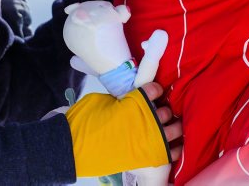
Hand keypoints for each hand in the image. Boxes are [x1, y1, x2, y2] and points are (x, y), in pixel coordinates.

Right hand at [65, 81, 181, 177]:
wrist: (73, 146)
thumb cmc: (85, 120)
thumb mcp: (105, 101)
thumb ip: (122, 100)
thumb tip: (130, 102)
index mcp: (134, 102)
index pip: (154, 90)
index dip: (155, 90)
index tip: (154, 92)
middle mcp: (145, 119)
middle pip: (166, 111)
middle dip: (164, 110)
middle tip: (160, 111)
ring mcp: (148, 139)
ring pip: (172, 130)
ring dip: (173, 127)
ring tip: (172, 126)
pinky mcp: (148, 158)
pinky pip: (171, 152)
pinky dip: (175, 148)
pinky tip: (174, 145)